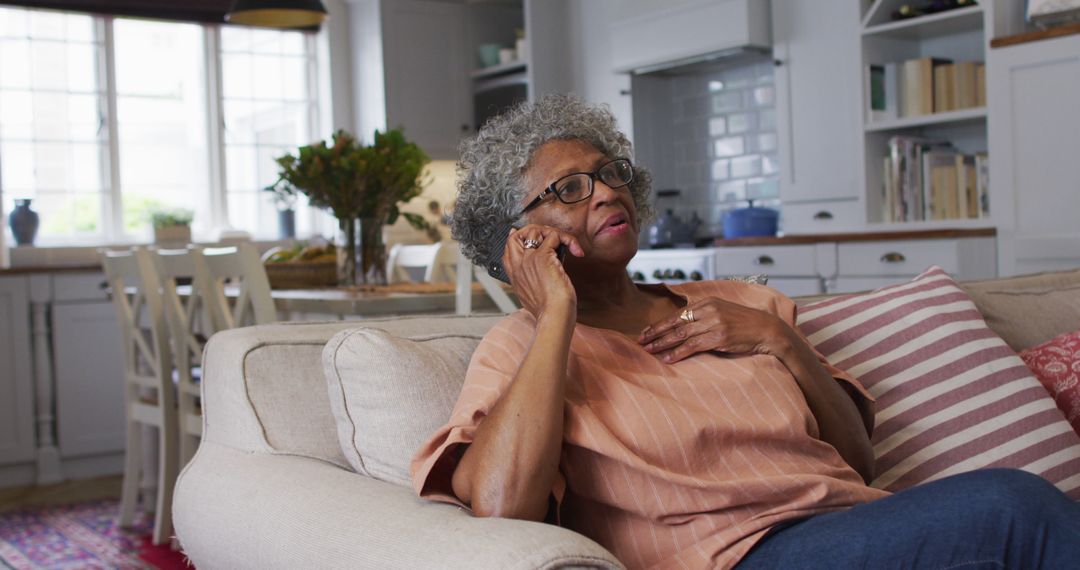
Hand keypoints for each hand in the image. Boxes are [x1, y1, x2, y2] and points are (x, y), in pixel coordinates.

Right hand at [503, 224, 583, 318]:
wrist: (553, 316)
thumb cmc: (548, 311)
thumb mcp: (534, 296)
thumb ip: (532, 281)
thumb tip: (543, 271)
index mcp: (515, 276)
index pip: (508, 248)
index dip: (518, 238)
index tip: (530, 235)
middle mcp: (518, 265)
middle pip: (516, 235)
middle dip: (534, 231)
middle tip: (552, 238)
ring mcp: (529, 259)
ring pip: (536, 231)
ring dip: (555, 233)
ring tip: (567, 245)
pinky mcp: (543, 257)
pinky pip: (554, 236)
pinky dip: (568, 239)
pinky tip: (576, 251)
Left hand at [637, 297, 792, 363]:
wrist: (767, 330)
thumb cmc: (745, 323)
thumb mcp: (723, 312)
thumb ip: (705, 315)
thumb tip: (685, 324)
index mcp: (707, 302)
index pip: (677, 314)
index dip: (659, 324)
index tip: (646, 332)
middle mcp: (708, 311)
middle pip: (675, 323)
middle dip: (655, 333)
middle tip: (640, 342)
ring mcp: (714, 323)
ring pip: (681, 335)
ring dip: (662, 344)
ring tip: (648, 351)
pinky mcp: (719, 338)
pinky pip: (693, 346)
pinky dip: (678, 353)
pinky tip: (668, 359)